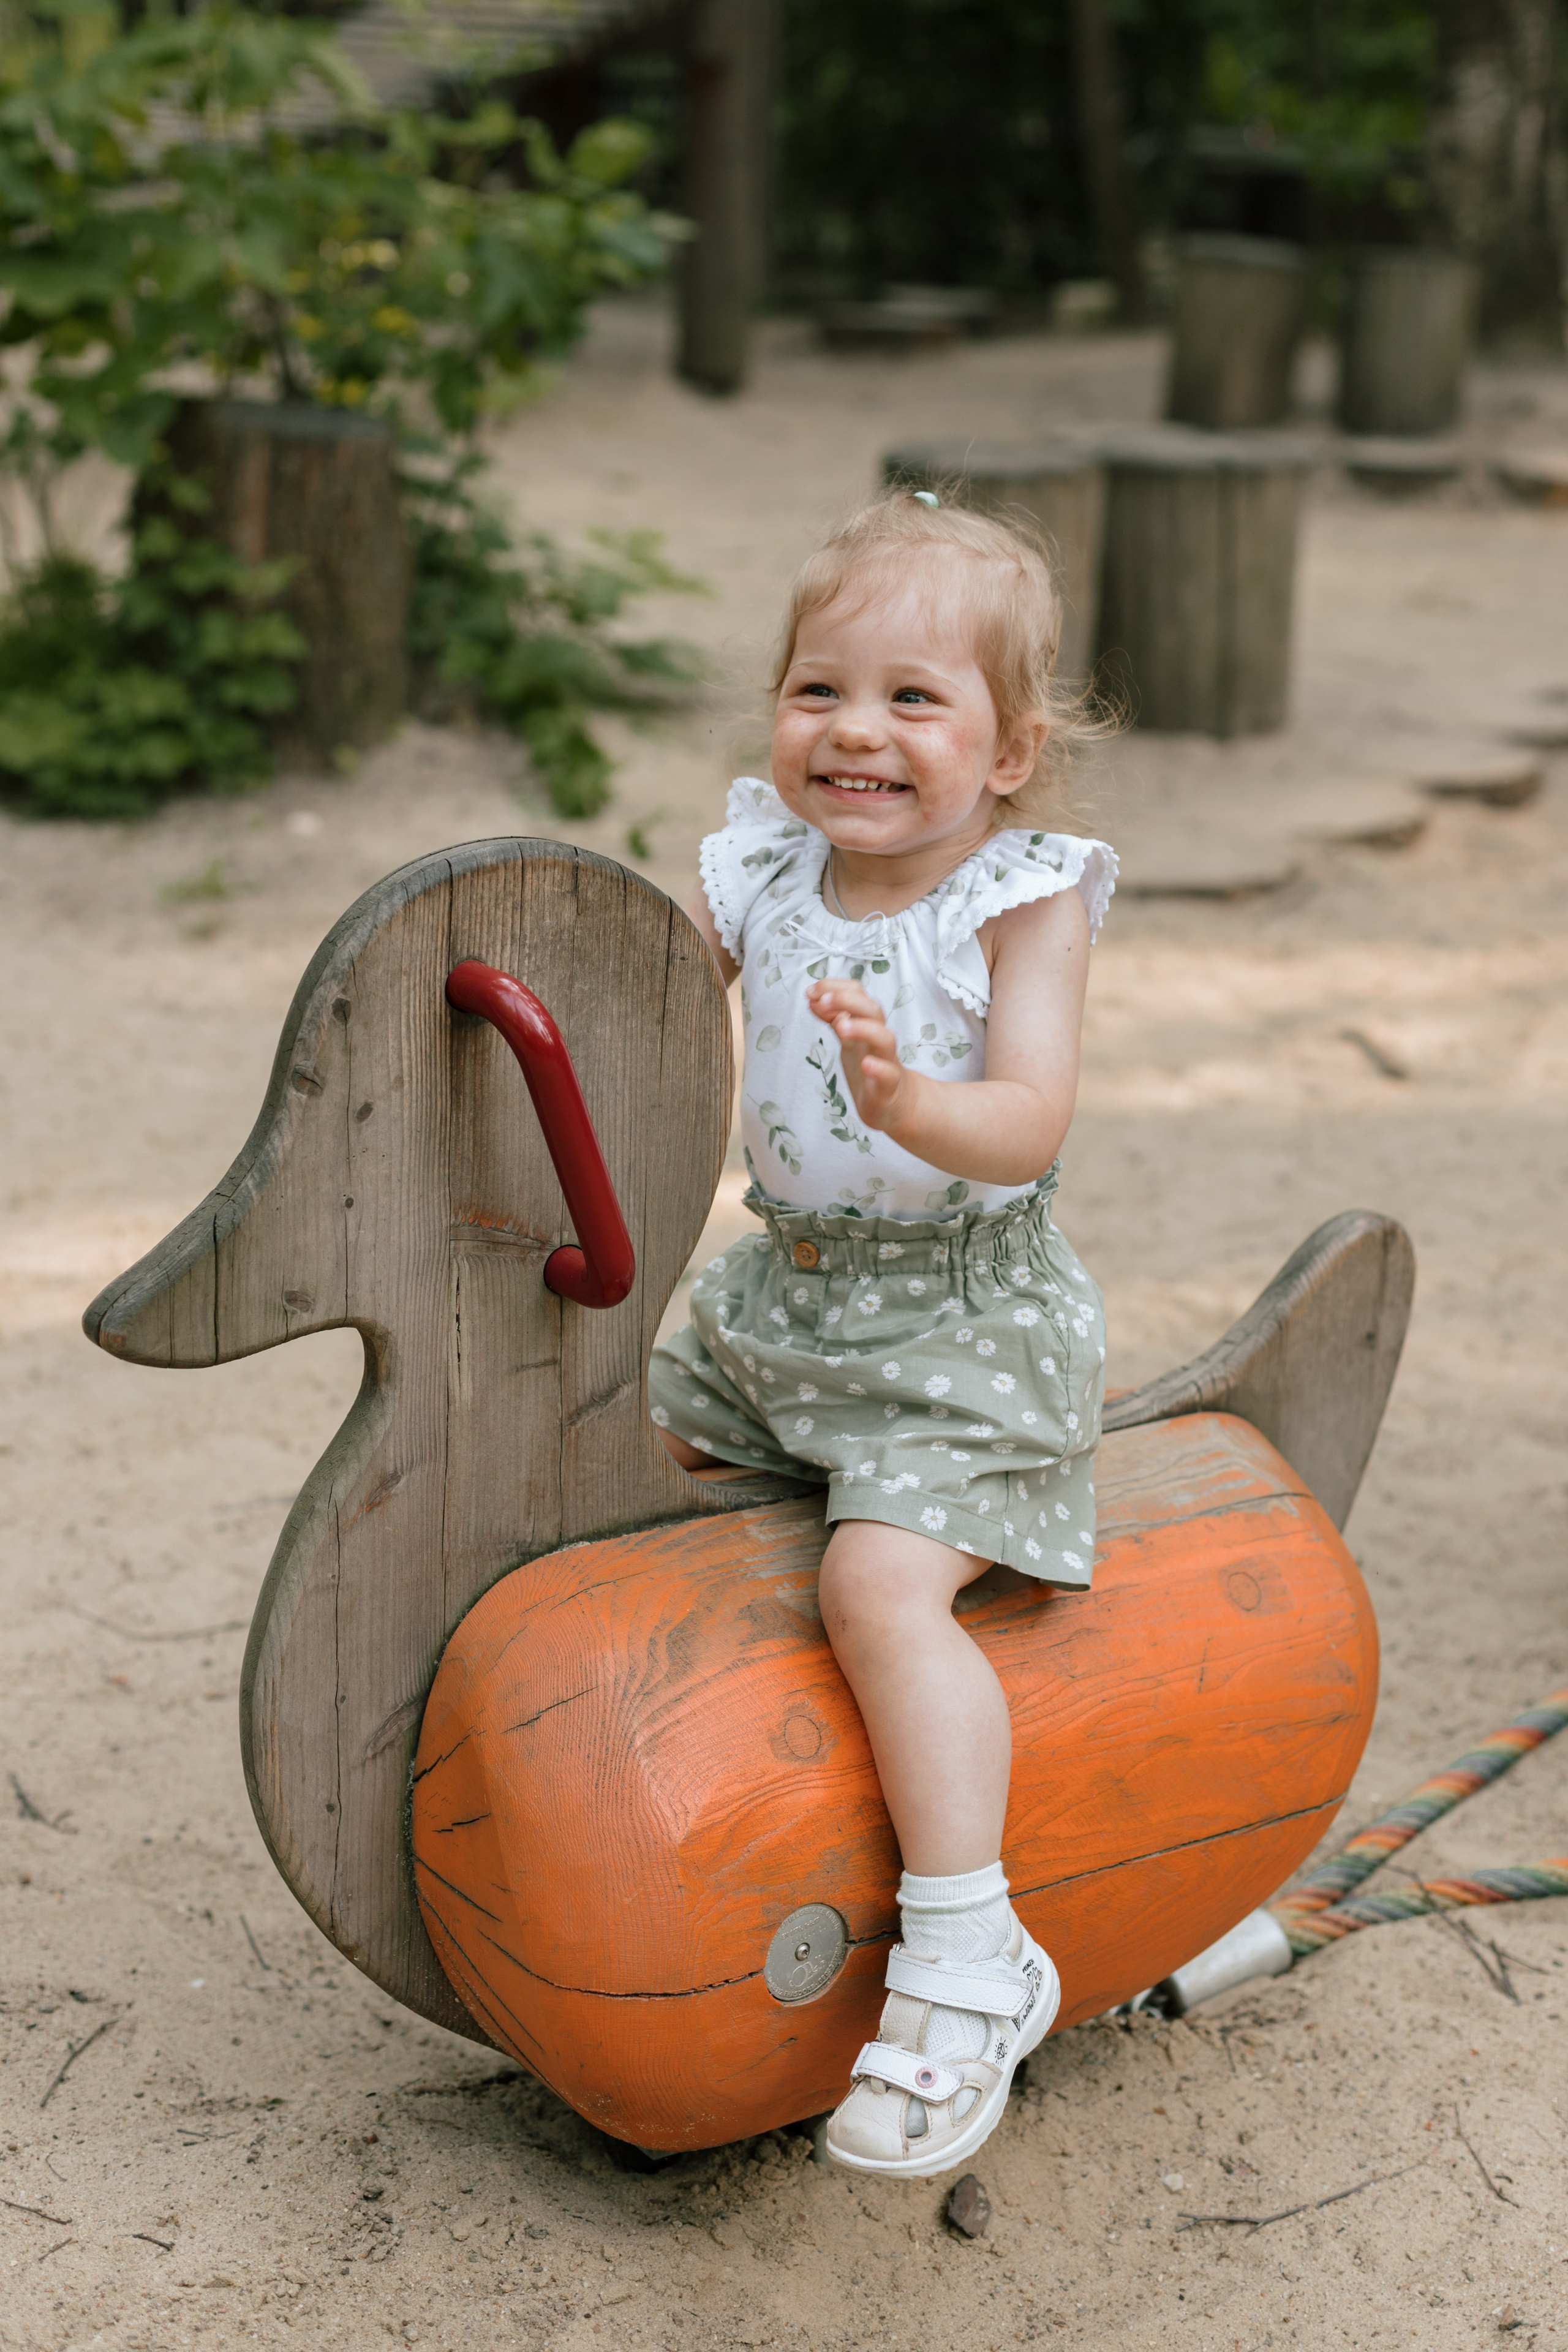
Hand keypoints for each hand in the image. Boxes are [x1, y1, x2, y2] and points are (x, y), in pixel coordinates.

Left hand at [806, 977, 909, 1133]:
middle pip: (872, 1010)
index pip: (857, 994)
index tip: (811, 991)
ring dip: (863, 1029)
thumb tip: (813, 999)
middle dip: (847, 1000)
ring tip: (841, 1027)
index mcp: (867, 1024)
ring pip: (884, 1038)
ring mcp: (886, 1061)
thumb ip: (834, 1019)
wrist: (894, 1103)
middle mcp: (877, 1038)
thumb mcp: (848, 1040)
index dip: (835, 987)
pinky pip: (889, 1074)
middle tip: (823, 1000)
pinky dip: (878, 1068)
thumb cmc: (869, 1067)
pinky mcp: (888, 1087)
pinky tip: (866, 1065)